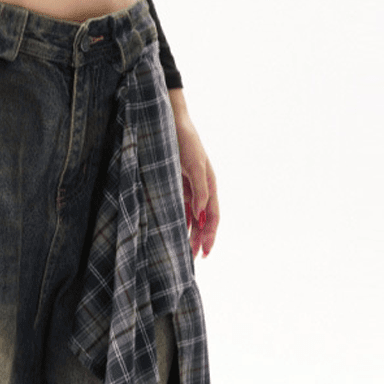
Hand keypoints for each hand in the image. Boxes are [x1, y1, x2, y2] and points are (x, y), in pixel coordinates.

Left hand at [168, 93, 218, 259]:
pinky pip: (180, 208)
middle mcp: (202, 189)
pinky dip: (179, 221)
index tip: (205, 253)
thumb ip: (200, 188)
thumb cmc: (185, 140)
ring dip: (189, 234)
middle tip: (193, 260)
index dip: (210, 236)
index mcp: (210, 184)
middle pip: (203, 221)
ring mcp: (189, 188)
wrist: (170, 122)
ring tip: (184, 252)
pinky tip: (175, 233)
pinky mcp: (176, 185)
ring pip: (191, 217)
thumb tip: (202, 213)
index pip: (212, 217)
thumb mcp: (194, 164)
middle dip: (200, 240)